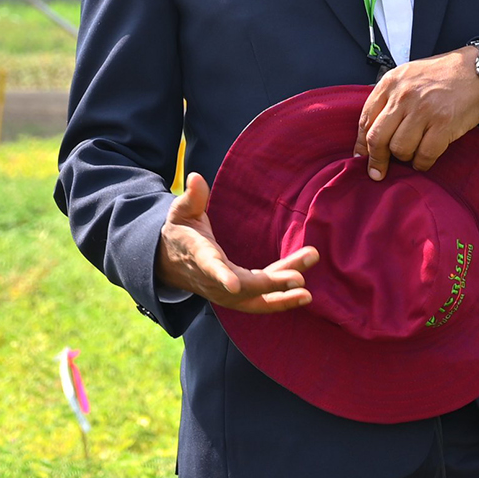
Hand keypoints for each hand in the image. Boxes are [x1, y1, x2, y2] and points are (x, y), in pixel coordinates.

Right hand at [155, 173, 316, 312]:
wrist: (172, 264)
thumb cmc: (181, 233)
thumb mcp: (182, 212)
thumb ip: (192, 197)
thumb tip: (196, 176)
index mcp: (200, 257)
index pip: (211, 267)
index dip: (222, 276)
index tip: (235, 285)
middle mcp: (215, 281)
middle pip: (245, 286)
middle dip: (272, 284)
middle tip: (299, 278)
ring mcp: (227, 293)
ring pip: (257, 297)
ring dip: (283, 295)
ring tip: (306, 292)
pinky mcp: (239, 297)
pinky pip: (262, 301)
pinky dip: (282, 300)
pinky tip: (303, 295)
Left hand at [355, 47, 478, 179]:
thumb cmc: (442, 74)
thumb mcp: (408, 76)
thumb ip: (389, 98)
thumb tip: (370, 131)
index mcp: (391, 83)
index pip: (365, 120)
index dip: (361, 144)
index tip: (361, 157)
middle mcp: (403, 96)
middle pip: (377, 138)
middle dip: (375, 160)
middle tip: (377, 172)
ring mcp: (423, 111)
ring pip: (399, 149)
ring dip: (404, 158)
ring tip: (412, 154)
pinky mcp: (444, 124)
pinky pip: (424, 155)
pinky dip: (422, 163)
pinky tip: (424, 160)